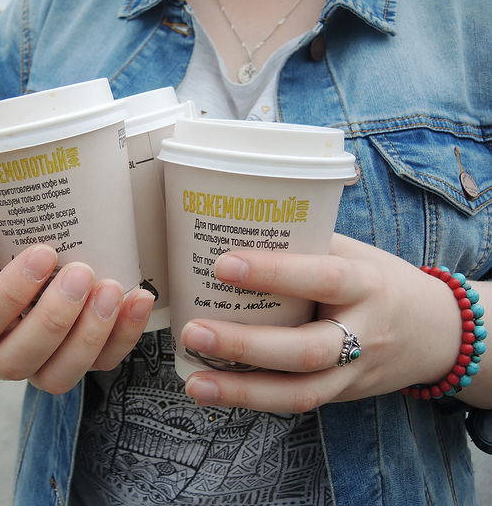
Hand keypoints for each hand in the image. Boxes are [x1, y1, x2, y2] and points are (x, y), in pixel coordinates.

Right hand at [0, 205, 154, 393]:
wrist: (34, 254)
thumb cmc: (1, 243)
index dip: (8, 294)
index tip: (43, 252)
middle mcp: (1, 351)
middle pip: (17, 361)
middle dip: (53, 320)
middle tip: (81, 272)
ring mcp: (43, 362)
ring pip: (58, 376)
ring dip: (89, 336)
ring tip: (111, 289)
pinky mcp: (82, 361)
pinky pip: (103, 363)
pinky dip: (125, 334)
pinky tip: (139, 298)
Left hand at [182, 234, 476, 412]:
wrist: (436, 332)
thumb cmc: (381, 281)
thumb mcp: (355, 254)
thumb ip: (308, 245)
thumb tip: (238, 225)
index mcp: (367, 285)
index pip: (323, 278)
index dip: (274, 273)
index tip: (223, 264)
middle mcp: (364, 334)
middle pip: (306, 350)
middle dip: (246, 344)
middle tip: (193, 330)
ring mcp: (354, 373)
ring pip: (299, 393)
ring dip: (241, 391)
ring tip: (194, 382)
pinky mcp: (341, 396)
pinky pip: (295, 403)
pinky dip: (252, 399)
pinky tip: (213, 390)